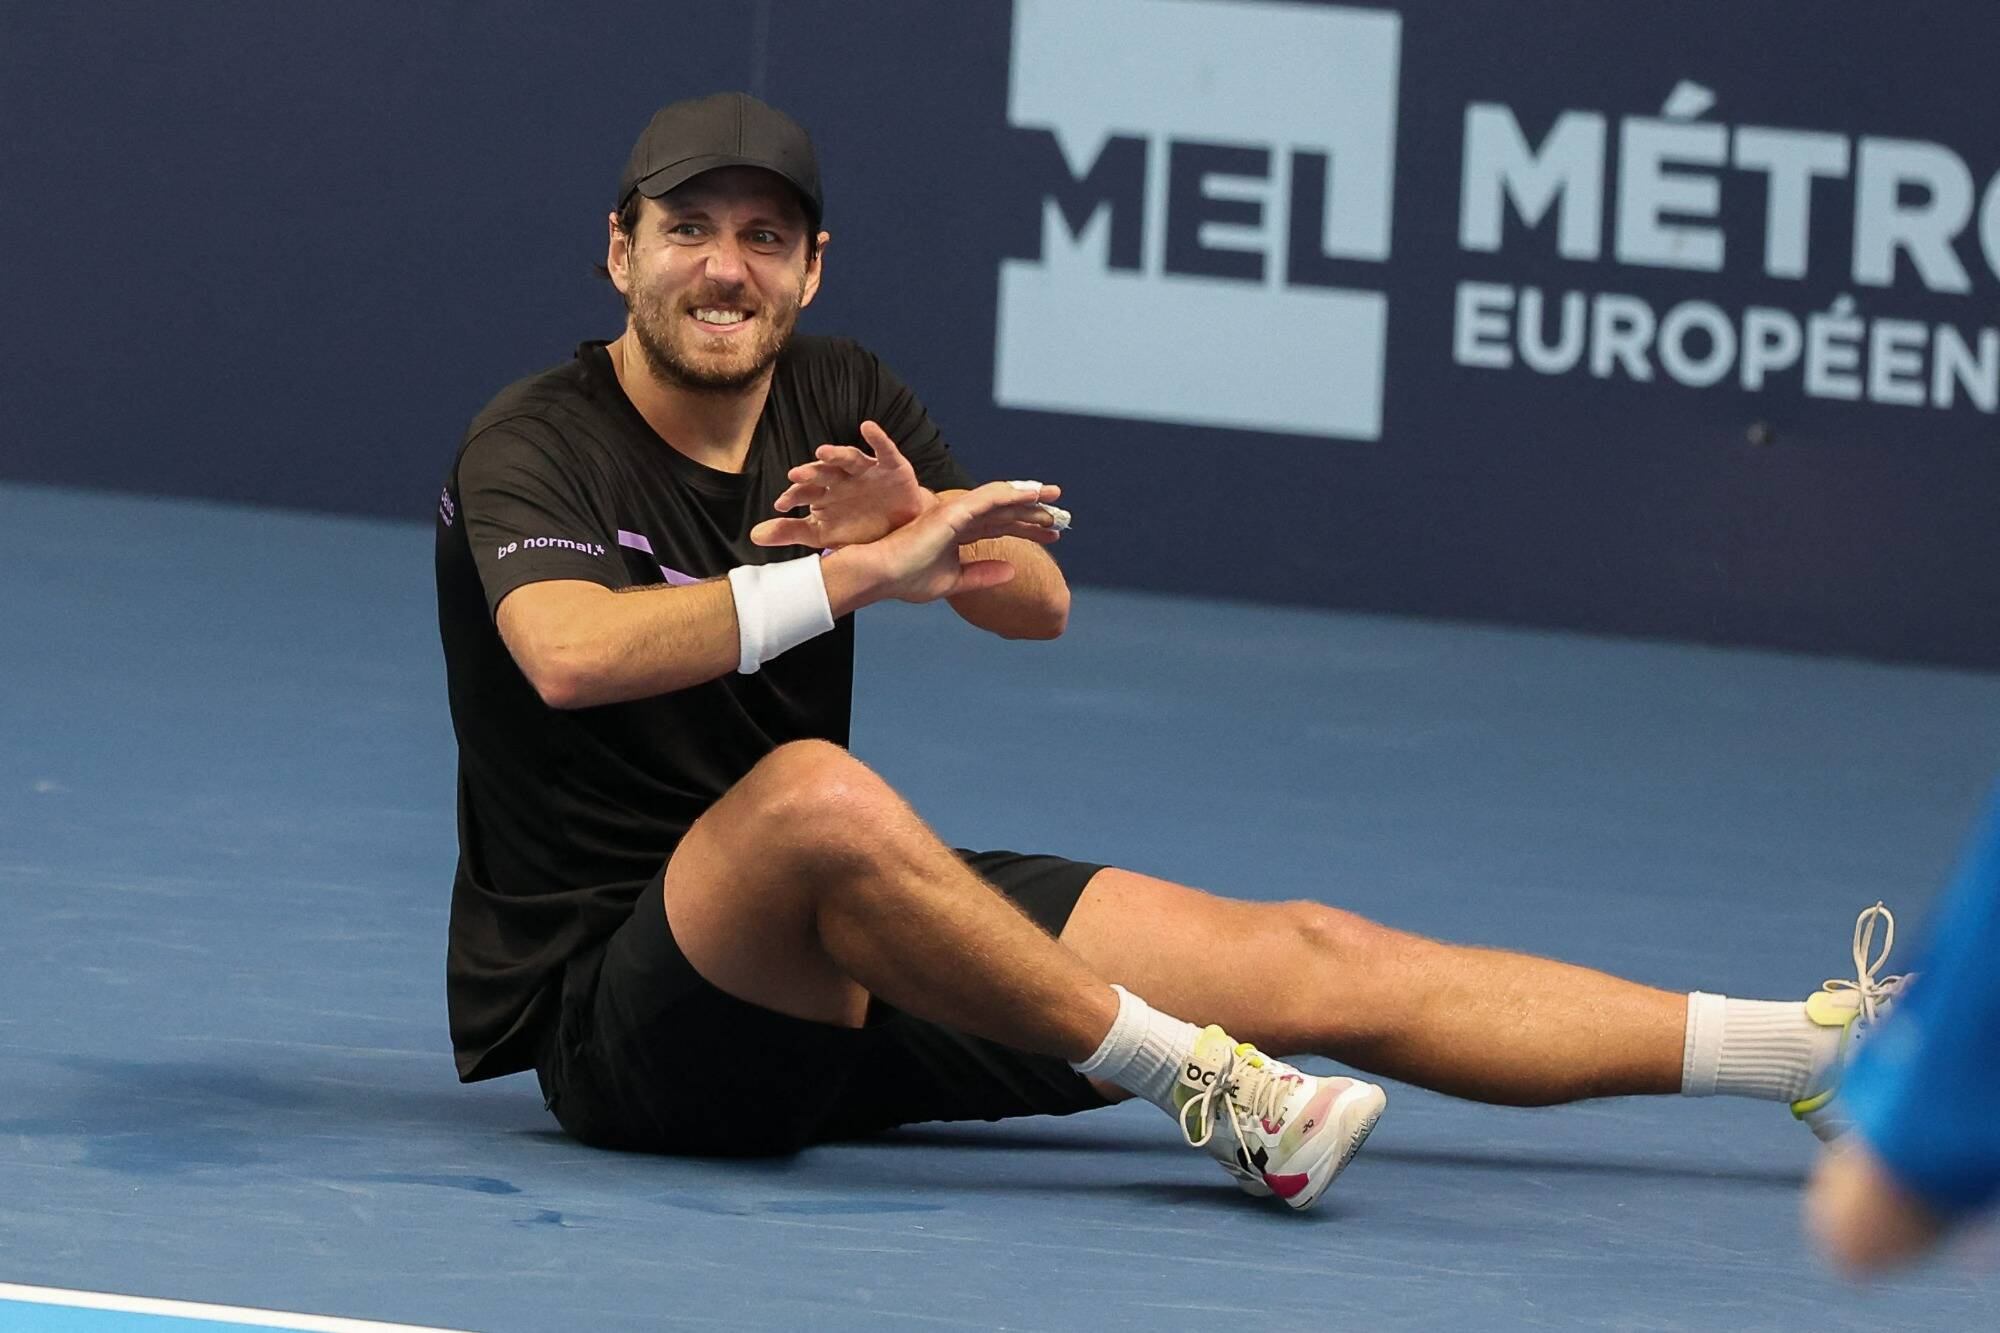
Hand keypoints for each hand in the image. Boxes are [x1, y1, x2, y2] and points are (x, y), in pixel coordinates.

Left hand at [750, 420, 934, 548]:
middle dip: (810, 473)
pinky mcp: (892, 466)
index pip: (805, 491)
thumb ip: (792, 532)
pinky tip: (868, 427)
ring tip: (823, 451)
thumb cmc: (860, 529)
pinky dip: (878, 438)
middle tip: (795, 475)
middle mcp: (843, 478)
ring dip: (837, 454)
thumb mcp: (824, 535)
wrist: (902, 531)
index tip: (781, 504)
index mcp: (825, 493)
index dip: (793, 496)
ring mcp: (867, 471)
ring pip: (849, 458)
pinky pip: (884, 450)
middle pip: (824, 472)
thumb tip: (754, 535)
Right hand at [853, 478, 1064, 603]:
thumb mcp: (954, 581)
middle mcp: (959, 517)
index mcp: (959, 532)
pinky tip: (1032, 494)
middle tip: (1063, 514)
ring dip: (1029, 498)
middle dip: (1035, 511)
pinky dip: (1012, 493)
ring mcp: (956, 512)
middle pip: (1006, 511)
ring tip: (1054, 498)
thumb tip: (1012, 569)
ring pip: (1001, 500)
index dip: (1028, 528)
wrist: (882, 576)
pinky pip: (989, 497)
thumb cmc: (907, 579)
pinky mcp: (953, 511)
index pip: (1001, 526)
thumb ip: (982, 575)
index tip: (1054, 535)